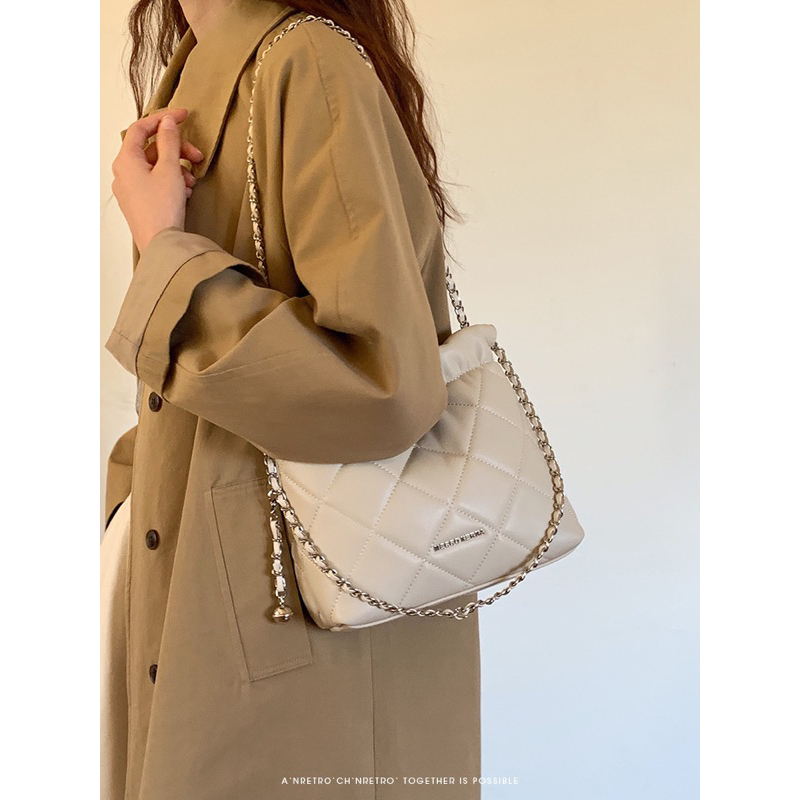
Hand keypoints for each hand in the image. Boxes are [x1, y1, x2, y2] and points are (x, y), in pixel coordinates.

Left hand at [111, 108, 203, 252]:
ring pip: (155, 167)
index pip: (142, 128)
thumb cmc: (162, 209)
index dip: (163, 118)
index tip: (183, 116)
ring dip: (177, 168)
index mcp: (126, 160)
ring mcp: (130, 189)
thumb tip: (168, 122)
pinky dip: (171, 182)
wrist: (161, 244)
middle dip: (176, 150)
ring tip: (192, 180)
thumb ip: (169, 141)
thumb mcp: (170, 168)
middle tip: (196, 156)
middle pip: (151, 149)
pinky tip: (185, 192)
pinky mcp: (139, 203)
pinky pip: (155, 183)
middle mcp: (123, 172)